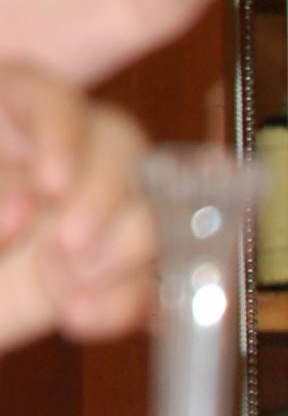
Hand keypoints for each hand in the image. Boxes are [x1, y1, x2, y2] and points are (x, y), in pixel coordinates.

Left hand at [0, 63, 153, 349]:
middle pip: (116, 145)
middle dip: (105, 194)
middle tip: (70, 241)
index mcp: (2, 126)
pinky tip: (82, 317)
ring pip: (146, 208)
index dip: (61, 130)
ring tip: (74, 282)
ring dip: (123, 249)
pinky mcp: (102, 272)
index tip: (52, 181)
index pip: (45, 98)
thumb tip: (24, 210)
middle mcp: (53, 163)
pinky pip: (144, 280)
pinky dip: (123, 301)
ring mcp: (86, 218)